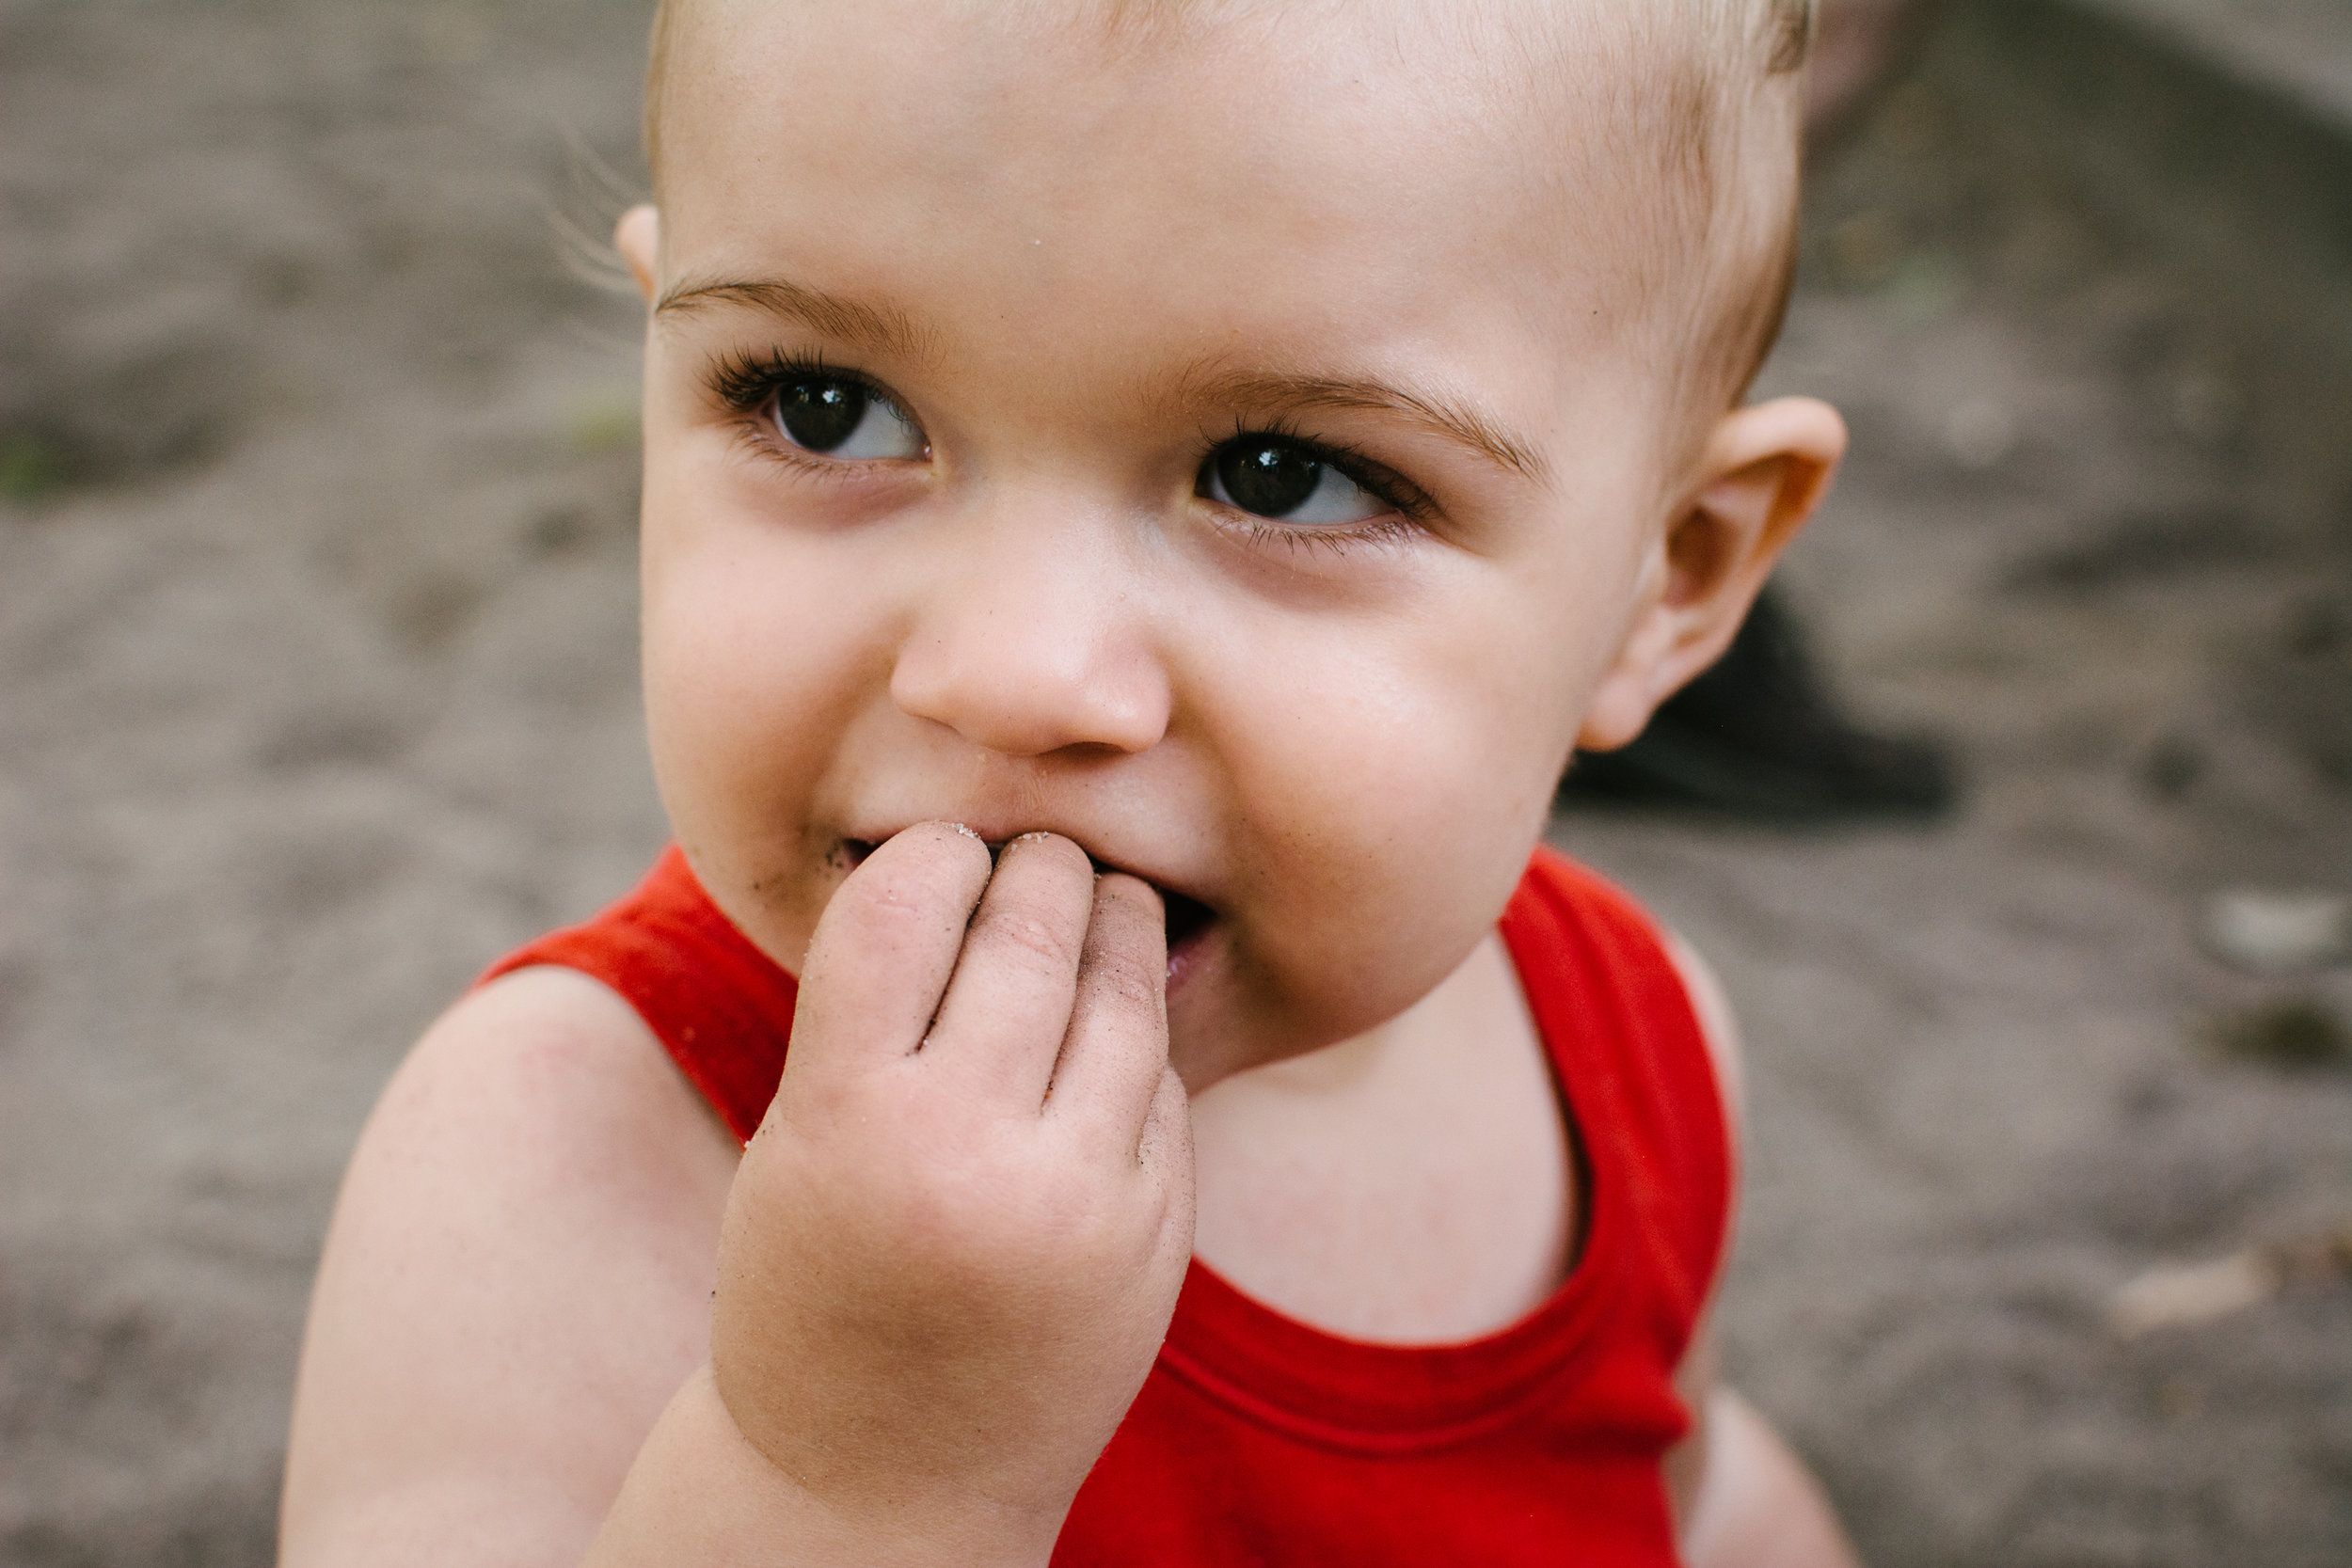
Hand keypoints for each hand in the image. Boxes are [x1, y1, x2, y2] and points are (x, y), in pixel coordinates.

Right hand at [709, 825, 1193, 1561]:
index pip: (908, 901)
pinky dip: (1138, 1030)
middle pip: (1031, 926)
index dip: (932, 852)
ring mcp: (1081, 1197)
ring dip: (1111, 921)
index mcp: (848, 1119)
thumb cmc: (816, 1279)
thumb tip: (974, 849)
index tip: (941, 853)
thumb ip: (872, 1010)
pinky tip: (1114, 1012)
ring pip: (1122, 989)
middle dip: (1038, 865)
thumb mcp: (799, 1142)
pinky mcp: (1156, 1231)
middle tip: (1033, 852)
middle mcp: (970, 1152)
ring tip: (1094, 899)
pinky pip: (1162, 1078)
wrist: (883, 1479)